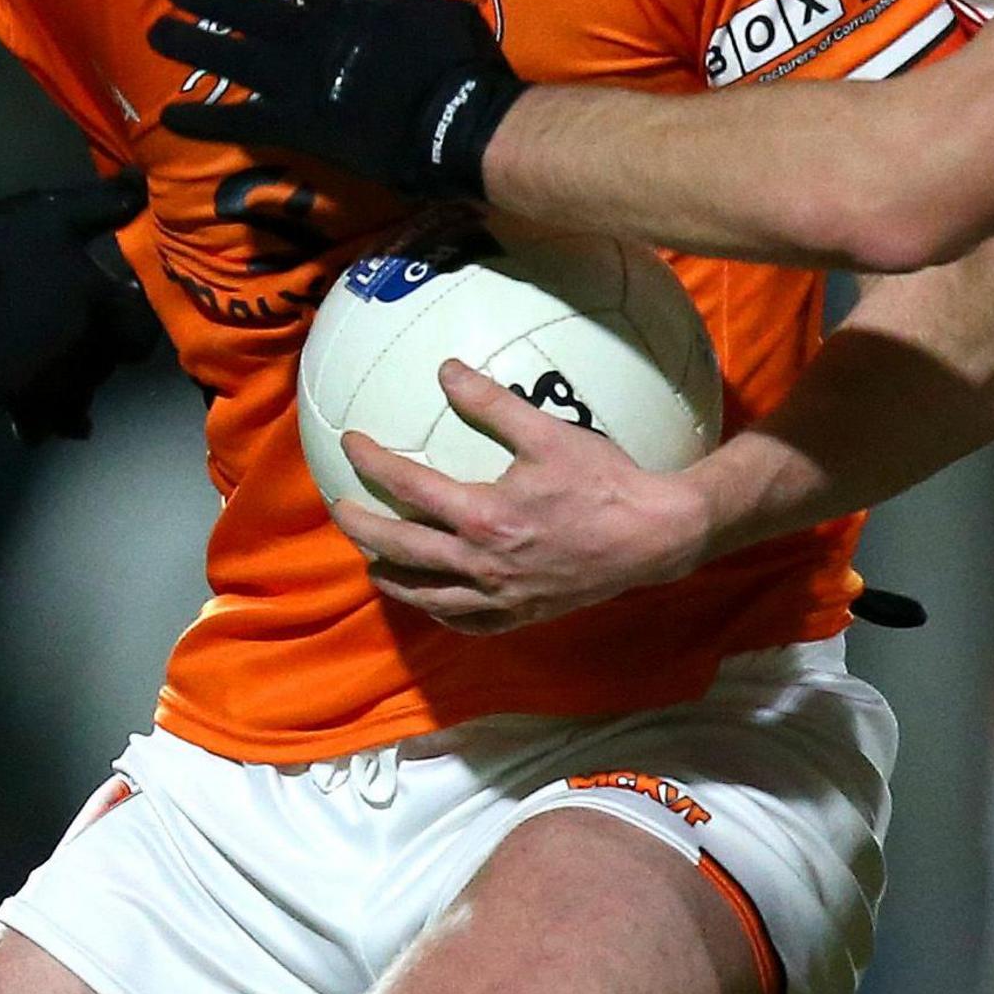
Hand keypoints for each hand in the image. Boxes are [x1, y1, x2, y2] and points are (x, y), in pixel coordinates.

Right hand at [0, 174, 163, 440]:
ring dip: (80, 382)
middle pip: (114, 363)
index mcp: (102, 308)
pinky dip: (48, 422)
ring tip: (65, 364)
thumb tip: (146, 184)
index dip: (135, 316)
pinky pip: (43, 425)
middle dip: (107, 346)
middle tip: (88, 325)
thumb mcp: (57, 213)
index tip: (122, 300)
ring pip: (83, 397)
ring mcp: (52, 382)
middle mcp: (87, 353)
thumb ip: (107, 203)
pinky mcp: (16, 400)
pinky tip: (45, 414)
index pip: (144, 328)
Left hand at [148, 0, 522, 201]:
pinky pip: (238, 121)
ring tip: (158, 33)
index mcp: (349, 2)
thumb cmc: (459, 64)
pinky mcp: (294, 125)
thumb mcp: (434, 10)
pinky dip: (203, 120)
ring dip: (192, 43)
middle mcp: (312, 33)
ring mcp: (298, 80)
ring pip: (231, 56)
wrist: (455, 121)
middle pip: (247, 7)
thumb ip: (394, 2)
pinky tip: (170, 115)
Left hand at [333, 359, 717, 633]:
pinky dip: (439, 611)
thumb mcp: (547, 433)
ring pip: (425, 594)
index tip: (351, 442)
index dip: (371, 462)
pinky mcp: (522, 614)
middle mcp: (482, 564)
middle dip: (362, 528)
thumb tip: (446, 371)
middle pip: (400, 550)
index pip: (407, 487)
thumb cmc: (603, 481)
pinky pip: (467, 621)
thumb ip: (492, 402)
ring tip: (372, 562)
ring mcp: (500, 596)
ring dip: (391, 576)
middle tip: (340, 509)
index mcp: (483, 517)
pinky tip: (431, 600)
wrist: (653, 537)